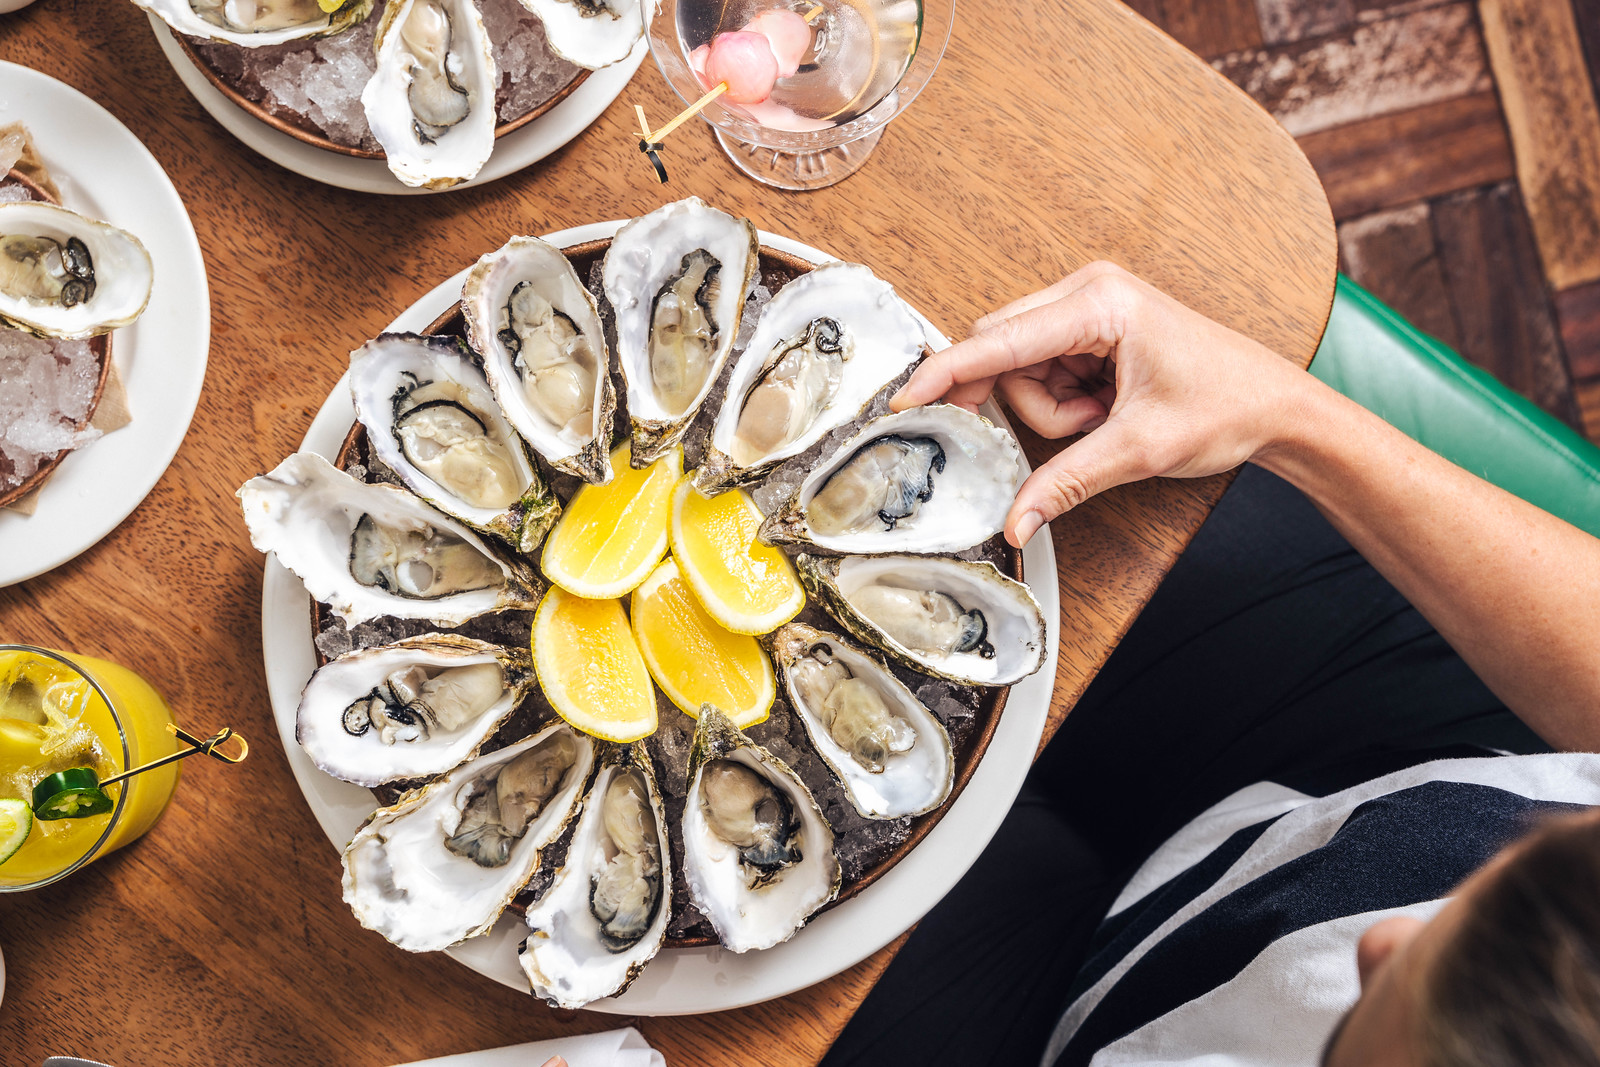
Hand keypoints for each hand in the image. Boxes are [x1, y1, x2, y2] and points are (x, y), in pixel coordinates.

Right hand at [892, 262, 1307, 545]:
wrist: (1276, 406)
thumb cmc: (1226, 405)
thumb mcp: (1140, 450)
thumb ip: (1067, 481)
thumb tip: (1014, 521)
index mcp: (1098, 303)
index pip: (999, 340)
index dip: (947, 372)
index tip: (903, 397)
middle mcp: (1086, 293)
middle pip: (1002, 352)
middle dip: (1027, 405)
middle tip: (1077, 430)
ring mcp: (1087, 311)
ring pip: (1020, 370)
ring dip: (1051, 410)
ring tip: (1108, 420)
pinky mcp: (1090, 332)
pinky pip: (1042, 374)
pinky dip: (1064, 404)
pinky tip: (1107, 410)